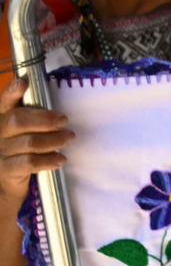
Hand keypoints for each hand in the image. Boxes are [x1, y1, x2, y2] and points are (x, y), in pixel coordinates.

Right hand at [0, 77, 73, 202]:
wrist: (6, 183)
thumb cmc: (20, 150)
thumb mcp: (23, 131)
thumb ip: (33, 116)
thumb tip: (56, 106)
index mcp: (2, 118)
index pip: (4, 102)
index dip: (11, 92)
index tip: (23, 82)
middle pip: (18, 120)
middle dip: (45, 119)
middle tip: (64, 121)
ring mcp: (0, 152)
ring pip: (29, 142)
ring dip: (54, 140)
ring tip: (69, 138)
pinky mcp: (6, 170)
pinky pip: (30, 163)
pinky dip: (49, 160)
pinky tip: (61, 159)